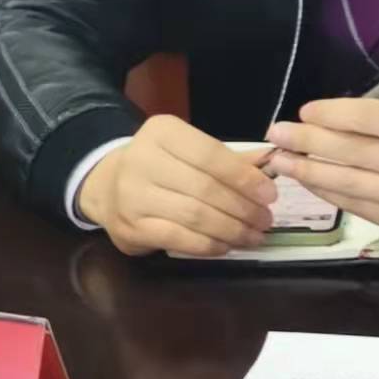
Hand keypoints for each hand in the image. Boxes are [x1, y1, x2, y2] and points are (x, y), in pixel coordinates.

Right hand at [77, 114, 276, 257]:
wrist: (106, 185)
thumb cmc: (159, 165)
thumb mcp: (190, 150)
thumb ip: (229, 158)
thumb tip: (271, 162)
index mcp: (162, 132)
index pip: (211, 155)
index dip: (243, 176)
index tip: (270, 194)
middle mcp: (143, 159)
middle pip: (205, 187)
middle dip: (242, 207)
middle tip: (265, 220)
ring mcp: (133, 195)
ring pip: (194, 215)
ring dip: (231, 229)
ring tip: (253, 236)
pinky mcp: (130, 227)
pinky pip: (178, 238)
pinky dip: (207, 245)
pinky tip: (226, 246)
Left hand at [267, 102, 378, 249]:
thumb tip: (339, 122)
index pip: (370, 118)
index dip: (332, 113)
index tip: (305, 110)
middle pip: (352, 152)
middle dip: (308, 141)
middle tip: (277, 134)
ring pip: (350, 184)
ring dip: (310, 172)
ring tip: (283, 161)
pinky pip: (361, 208)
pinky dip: (333, 195)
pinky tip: (314, 184)